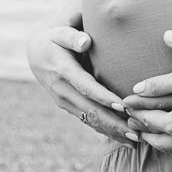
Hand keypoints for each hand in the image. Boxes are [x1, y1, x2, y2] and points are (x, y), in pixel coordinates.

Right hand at [26, 23, 134, 145]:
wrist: (35, 53)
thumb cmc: (54, 38)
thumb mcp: (59, 32)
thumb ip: (72, 36)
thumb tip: (86, 41)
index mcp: (62, 70)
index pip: (85, 86)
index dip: (103, 97)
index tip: (123, 106)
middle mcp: (62, 90)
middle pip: (90, 110)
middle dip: (113, 123)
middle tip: (136, 132)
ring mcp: (64, 101)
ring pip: (90, 120)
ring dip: (112, 131)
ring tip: (135, 140)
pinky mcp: (69, 107)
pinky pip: (88, 121)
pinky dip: (106, 130)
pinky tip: (123, 138)